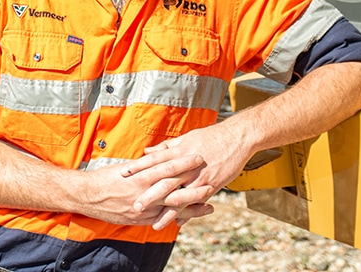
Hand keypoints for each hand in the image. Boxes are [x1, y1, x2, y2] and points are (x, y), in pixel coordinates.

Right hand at [73, 151, 205, 225]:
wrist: (87, 195)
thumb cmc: (105, 177)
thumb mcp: (126, 166)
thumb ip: (144, 164)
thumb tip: (157, 156)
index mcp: (141, 174)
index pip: (167, 167)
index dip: (184, 162)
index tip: (198, 157)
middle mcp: (144, 191)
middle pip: (174, 188)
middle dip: (194, 185)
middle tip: (211, 180)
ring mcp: (143, 207)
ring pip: (172, 206)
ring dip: (192, 203)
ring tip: (209, 201)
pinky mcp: (140, 218)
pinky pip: (162, 218)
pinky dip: (177, 217)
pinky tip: (189, 217)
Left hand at [121, 125, 249, 229]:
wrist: (237, 138)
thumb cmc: (211, 137)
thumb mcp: (186, 138)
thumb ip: (166, 147)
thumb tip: (147, 151)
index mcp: (179, 151)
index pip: (154, 159)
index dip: (139, 167)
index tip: (124, 174)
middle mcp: (187, 165)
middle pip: (164, 182)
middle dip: (149, 196)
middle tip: (135, 207)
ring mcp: (199, 177)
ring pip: (180, 197)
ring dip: (167, 212)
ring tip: (155, 224)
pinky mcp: (212, 185)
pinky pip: (197, 202)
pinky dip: (188, 213)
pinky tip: (179, 223)